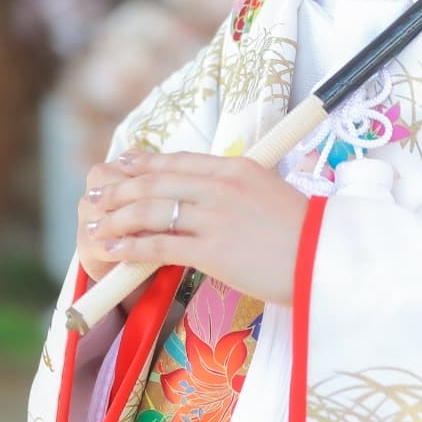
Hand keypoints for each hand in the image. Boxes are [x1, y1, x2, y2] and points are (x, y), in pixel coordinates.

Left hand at [82, 151, 311, 306]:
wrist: (326, 260)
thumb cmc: (304, 234)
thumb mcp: (268, 194)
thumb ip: (235, 190)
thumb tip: (208, 194)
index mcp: (235, 168)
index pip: (177, 161)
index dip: (143, 163)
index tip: (121, 165)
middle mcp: (220, 186)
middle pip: (155, 182)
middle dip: (119, 189)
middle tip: (94, 196)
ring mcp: (215, 217)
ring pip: (151, 211)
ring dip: (117, 217)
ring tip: (97, 225)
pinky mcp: (212, 250)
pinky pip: (160, 244)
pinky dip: (131, 246)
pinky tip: (113, 249)